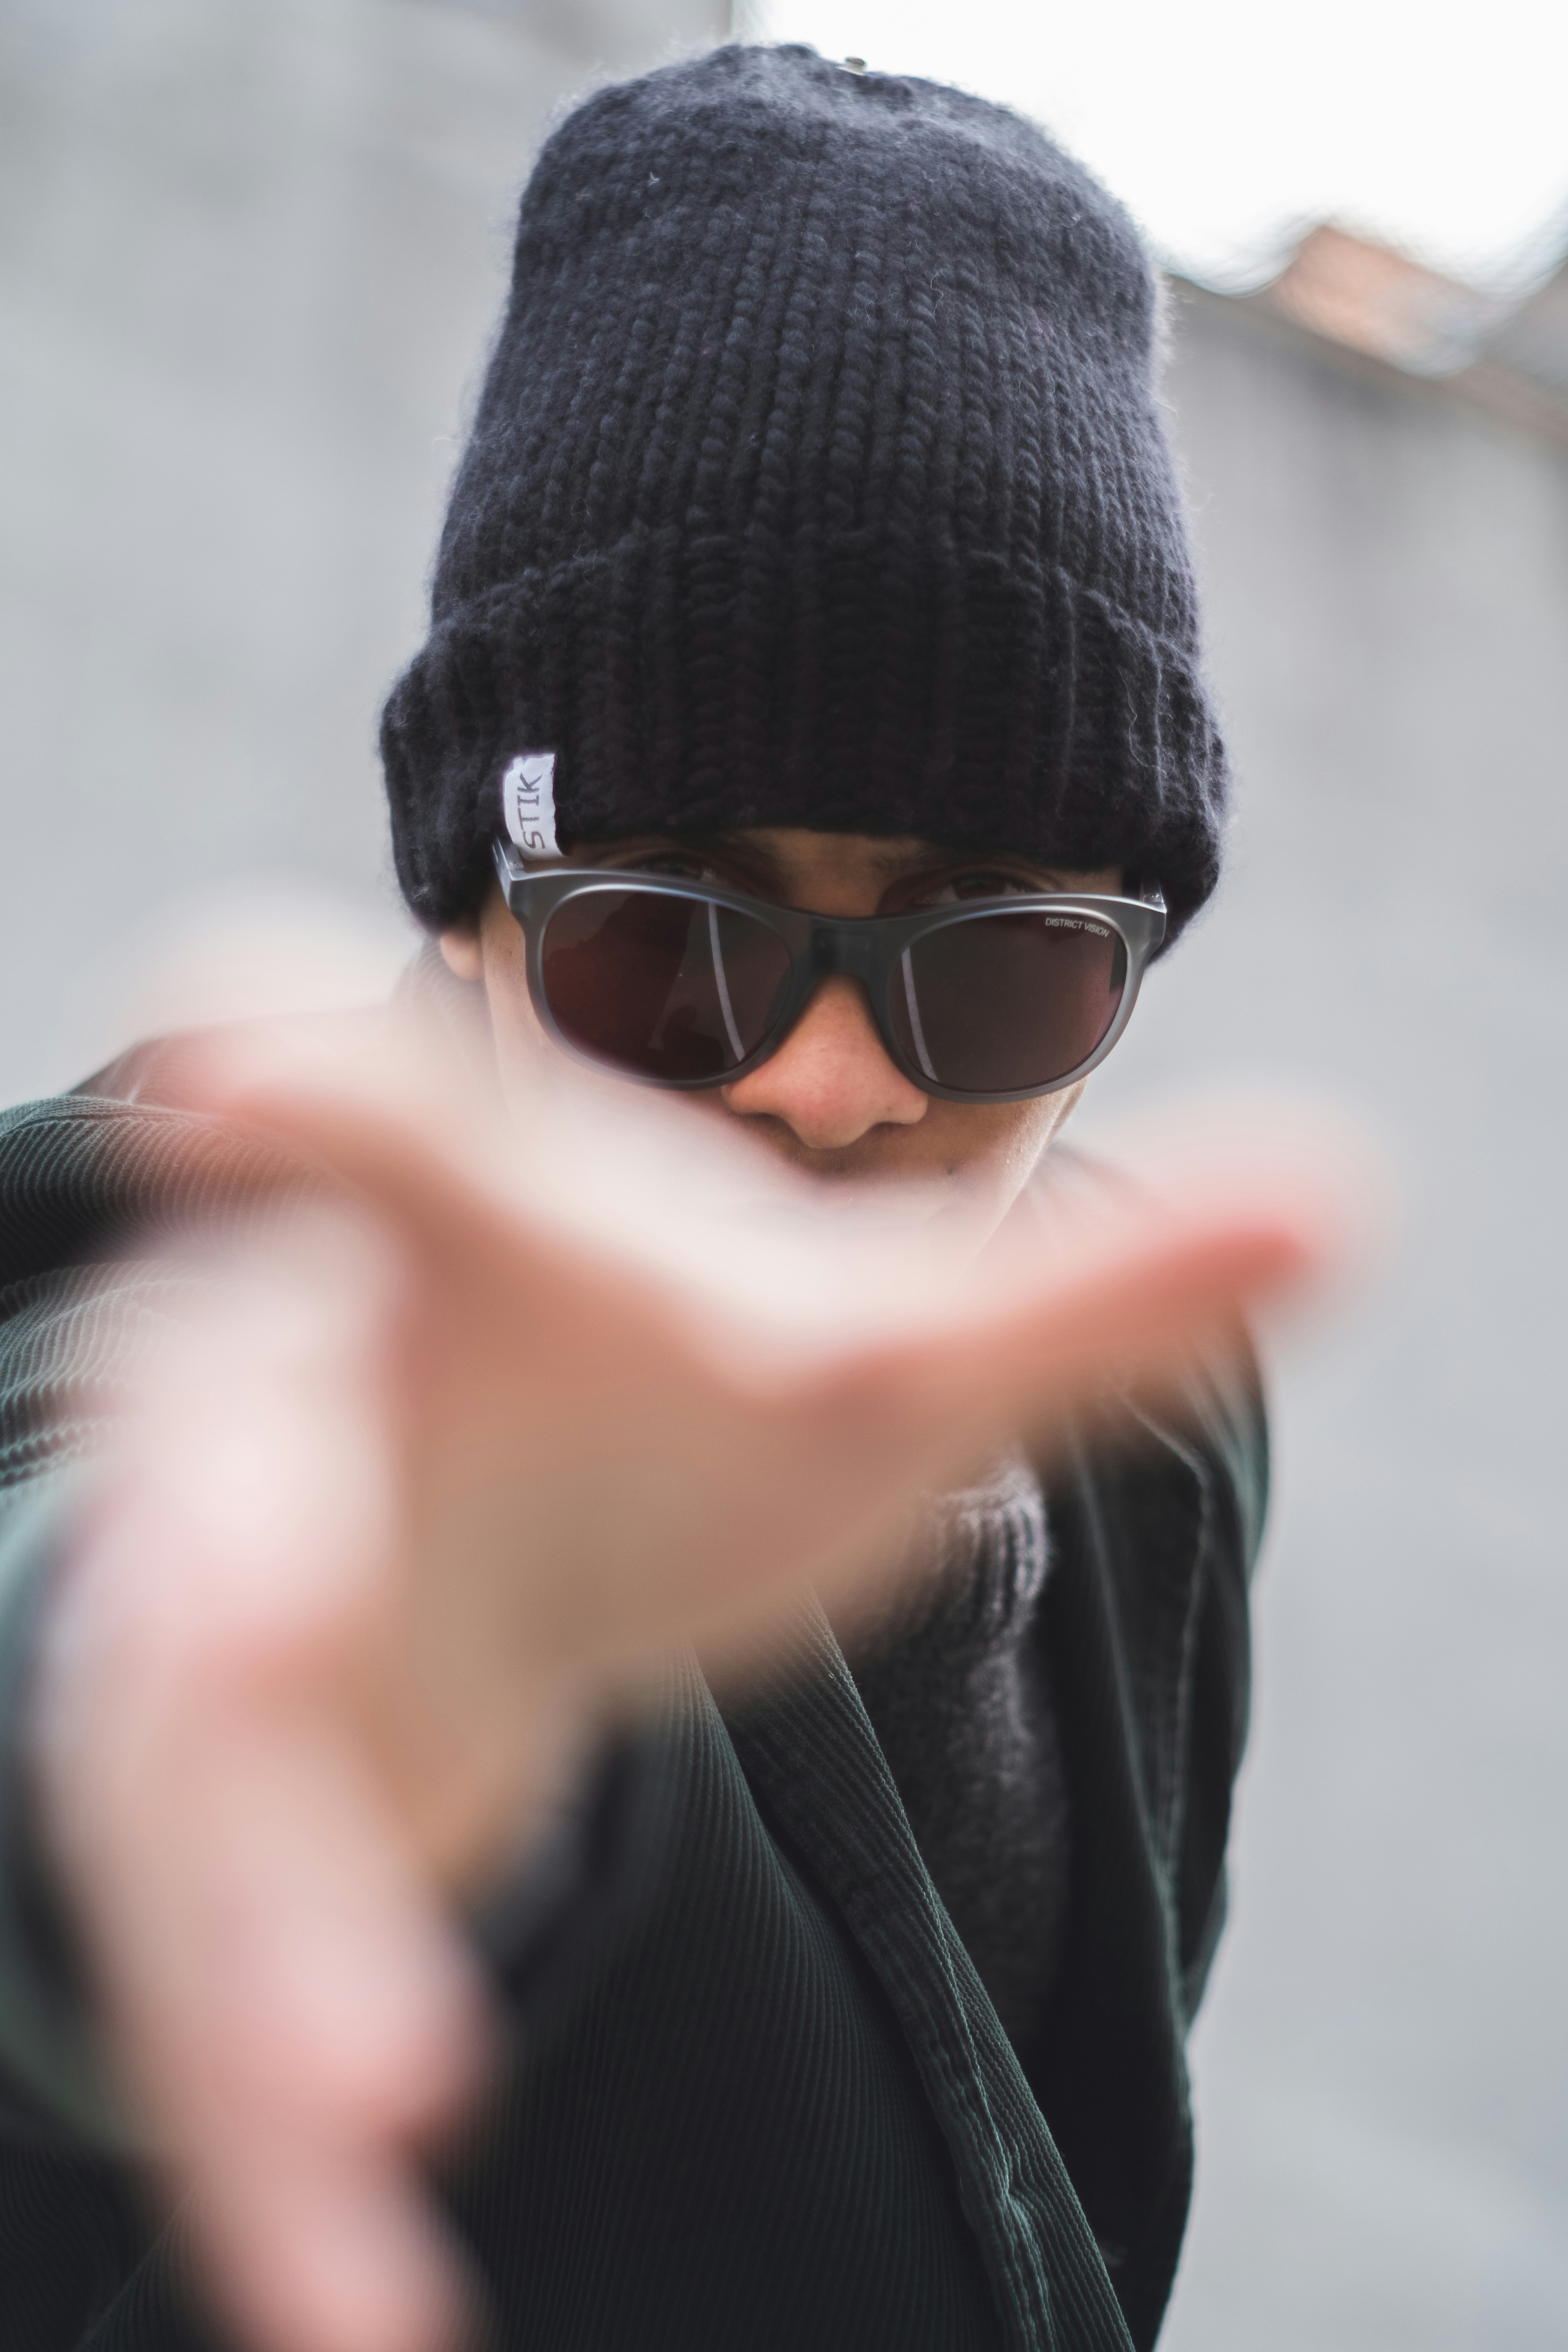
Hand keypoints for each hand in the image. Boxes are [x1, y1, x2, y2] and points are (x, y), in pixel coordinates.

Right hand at [28, 1009, 1344, 2351]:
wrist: (442, 1500)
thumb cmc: (640, 1389)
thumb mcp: (856, 1348)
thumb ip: (1074, 1298)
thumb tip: (1351, 1193)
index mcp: (449, 1245)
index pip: (381, 1141)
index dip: (306, 1092)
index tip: (233, 1067)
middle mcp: (287, 1416)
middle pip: (242, 1490)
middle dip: (243, 1568)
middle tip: (254, 1627)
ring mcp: (207, 1626)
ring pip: (192, 1782)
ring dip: (263, 1950)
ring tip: (368, 2124)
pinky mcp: (191, 1818)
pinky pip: (203, 1977)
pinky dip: (274, 2145)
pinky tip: (360, 2311)